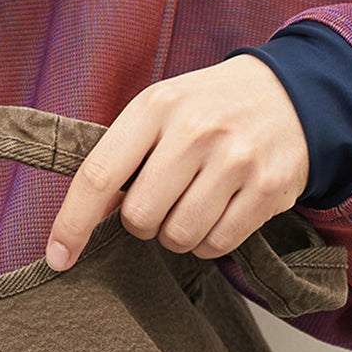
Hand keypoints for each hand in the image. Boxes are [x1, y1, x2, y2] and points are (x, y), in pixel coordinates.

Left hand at [43, 55, 309, 269]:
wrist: (292, 94)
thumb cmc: (210, 109)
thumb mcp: (160, 110)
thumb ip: (122, 156)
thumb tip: (83, 220)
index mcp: (156, 107)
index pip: (98, 176)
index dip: (72, 224)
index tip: (58, 257)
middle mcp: (195, 131)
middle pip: (140, 218)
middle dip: (143, 224)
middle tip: (162, 201)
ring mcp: (235, 160)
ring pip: (179, 237)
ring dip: (177, 236)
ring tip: (193, 205)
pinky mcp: (268, 188)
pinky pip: (217, 244)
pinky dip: (209, 241)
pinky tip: (219, 213)